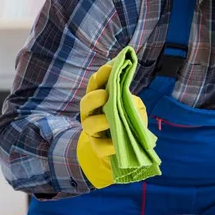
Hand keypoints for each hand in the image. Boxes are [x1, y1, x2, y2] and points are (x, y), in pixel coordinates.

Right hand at [77, 63, 147, 188]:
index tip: (110, 67)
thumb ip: (127, 94)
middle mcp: (91, 112)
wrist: (120, 144)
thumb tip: (129, 80)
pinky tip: (117, 143)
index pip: (96, 83)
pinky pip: (100, 146)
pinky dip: (109, 145)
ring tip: (110, 120)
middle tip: (105, 95)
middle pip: (85, 103)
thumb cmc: (123, 117)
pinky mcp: (98, 147)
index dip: (101, 75)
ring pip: (90, 125)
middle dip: (94, 97)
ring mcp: (93, 130)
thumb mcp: (127, 104)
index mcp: (98, 97)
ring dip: (100, 121)